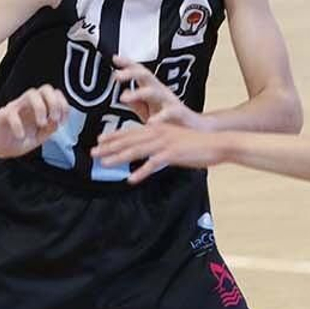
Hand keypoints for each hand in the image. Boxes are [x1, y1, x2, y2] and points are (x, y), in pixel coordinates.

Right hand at [0, 86, 68, 157]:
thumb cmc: (16, 140)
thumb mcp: (37, 138)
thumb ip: (49, 130)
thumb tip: (57, 122)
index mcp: (38, 108)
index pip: (54, 94)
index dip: (63, 104)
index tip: (63, 120)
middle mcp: (28, 105)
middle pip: (45, 89)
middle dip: (54, 102)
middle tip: (53, 118)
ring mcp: (15, 107)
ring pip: (31, 94)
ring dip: (40, 108)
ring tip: (41, 124)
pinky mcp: (2, 115)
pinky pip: (11, 113)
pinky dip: (18, 125)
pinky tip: (20, 136)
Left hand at [93, 122, 226, 183]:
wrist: (216, 144)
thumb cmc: (196, 144)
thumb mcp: (174, 140)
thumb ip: (159, 144)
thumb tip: (146, 152)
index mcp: (157, 129)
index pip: (131, 132)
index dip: (114, 136)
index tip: (99, 141)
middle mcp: (158, 133)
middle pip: (129, 140)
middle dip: (109, 146)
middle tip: (93, 152)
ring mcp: (165, 143)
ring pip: (136, 150)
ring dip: (119, 157)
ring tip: (104, 163)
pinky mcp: (173, 154)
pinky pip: (153, 164)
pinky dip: (141, 171)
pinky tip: (131, 179)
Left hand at [111, 55, 205, 129]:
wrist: (197, 131)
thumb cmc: (173, 122)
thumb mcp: (152, 112)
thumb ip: (138, 105)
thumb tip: (124, 95)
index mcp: (153, 91)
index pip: (140, 73)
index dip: (128, 64)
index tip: (115, 58)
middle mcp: (162, 93)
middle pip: (146, 76)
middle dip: (131, 73)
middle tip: (117, 75)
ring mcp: (171, 102)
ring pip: (155, 91)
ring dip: (138, 93)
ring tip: (125, 97)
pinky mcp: (180, 114)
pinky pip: (170, 113)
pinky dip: (160, 117)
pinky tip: (151, 122)